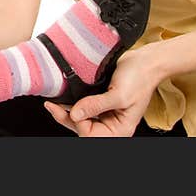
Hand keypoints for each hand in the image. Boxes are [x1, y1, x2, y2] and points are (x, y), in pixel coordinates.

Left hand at [44, 49, 158, 136]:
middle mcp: (110, 123)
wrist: (144, 61)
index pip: (91, 135)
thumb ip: (96, 106)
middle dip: (66, 118)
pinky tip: (62, 95)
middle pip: (82, 127)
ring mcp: (103, 112)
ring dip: (66, 110)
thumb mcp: (119, 95)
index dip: (80, 122)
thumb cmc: (139, 79)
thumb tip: (75, 114)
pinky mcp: (98, 100)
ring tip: (53, 101)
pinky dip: (71, 101)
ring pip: (79, 117)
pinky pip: (81, 105)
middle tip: (51, 105)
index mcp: (119, 129)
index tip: (74, 109)